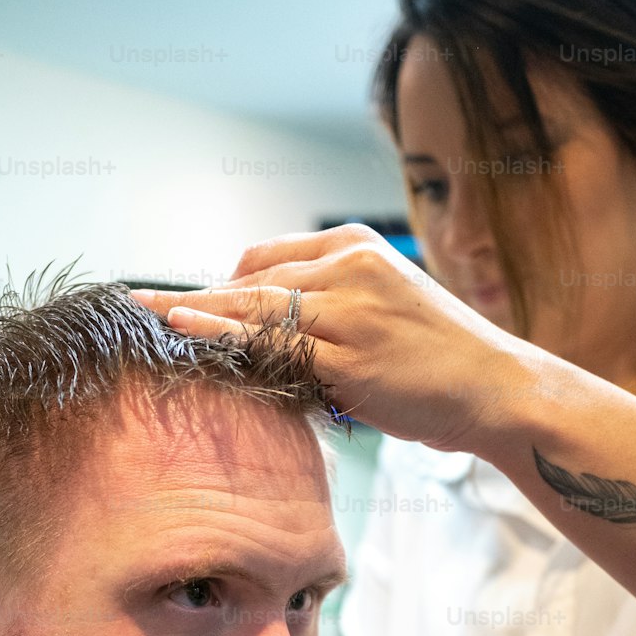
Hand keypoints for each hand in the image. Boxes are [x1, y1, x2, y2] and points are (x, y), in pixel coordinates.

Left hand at [131, 224, 526, 454]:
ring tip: (144, 315)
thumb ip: (331, 307)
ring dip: (195, 313)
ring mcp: (351, 310)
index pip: (267, 258)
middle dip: (193, 295)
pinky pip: (275, 346)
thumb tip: (271, 327)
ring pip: (256, 307)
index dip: (222, 284)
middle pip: (252, 278)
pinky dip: (225, 338)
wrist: (496, 388)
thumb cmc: (438, 360)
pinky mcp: (350, 357)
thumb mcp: (384, 310)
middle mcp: (351, 267)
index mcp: (357, 247)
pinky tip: (187, 335)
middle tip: (139, 303)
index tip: (184, 304)